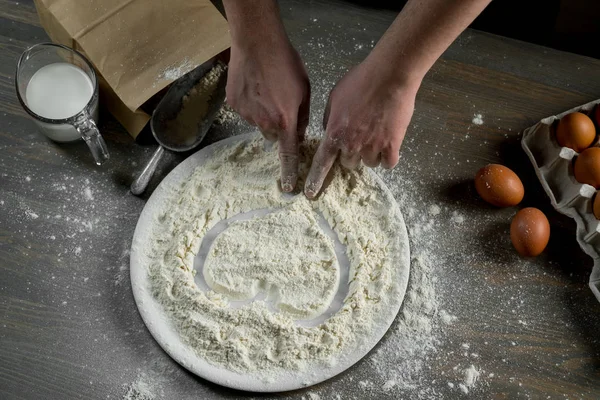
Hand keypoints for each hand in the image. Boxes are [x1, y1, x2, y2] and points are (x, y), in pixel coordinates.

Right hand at [226, 35, 309, 191]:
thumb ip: (302, 116)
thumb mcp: (304, 89)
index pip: (288, 154)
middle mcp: (265, 123)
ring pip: (258, 122)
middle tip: (279, 103)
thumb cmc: (286, 63)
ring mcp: (246, 115)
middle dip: (278, 126)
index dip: (289, 172)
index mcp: (286, 121)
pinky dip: (250, 103)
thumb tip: (298, 133)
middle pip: (273, 135)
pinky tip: (254, 85)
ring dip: (263, 113)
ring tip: (266, 89)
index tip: (289, 187)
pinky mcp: (233, 105)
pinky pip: (245, 111)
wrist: (257, 43)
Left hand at [304, 58, 418, 198]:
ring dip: (370, 154)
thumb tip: (330, 131)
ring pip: (369, 164)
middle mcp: (352, 144)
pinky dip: (388, 156)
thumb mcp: (334, 97)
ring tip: (376, 134)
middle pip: (348, 164)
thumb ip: (329, 119)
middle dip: (351, 154)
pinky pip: (388, 163)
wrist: (390, 76)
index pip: (321, 163)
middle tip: (358, 137)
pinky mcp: (393, 145)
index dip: (315, 180)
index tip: (310, 194)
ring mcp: (373, 146)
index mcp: (335, 133)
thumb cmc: (361, 81)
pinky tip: (389, 143)